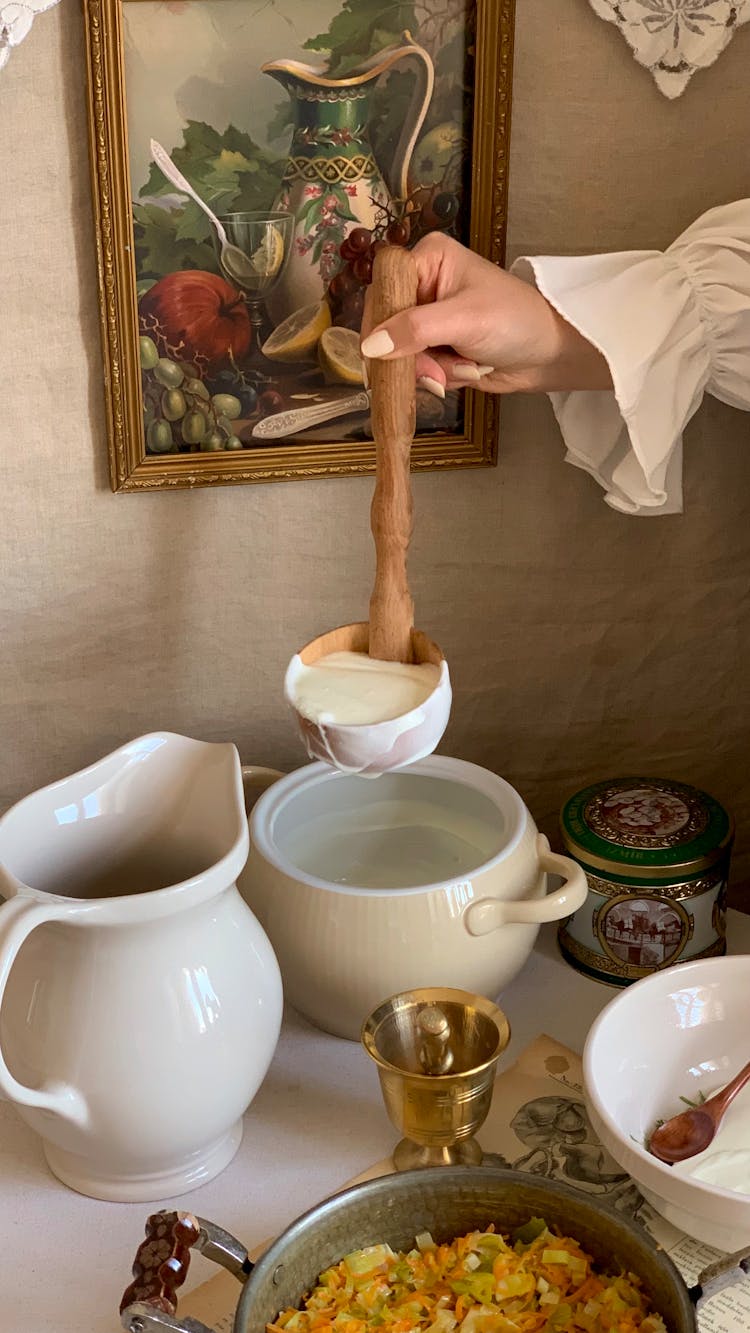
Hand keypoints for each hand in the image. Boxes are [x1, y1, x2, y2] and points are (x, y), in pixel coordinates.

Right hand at [360, 232, 611, 394]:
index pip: (383, 289)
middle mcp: (422, 285)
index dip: (380, 324)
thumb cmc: (515, 320)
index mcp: (427, 259)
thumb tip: (369, 346)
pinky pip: (417, 369)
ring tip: (464, 368)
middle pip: (387, 327)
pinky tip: (466, 371)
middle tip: (437, 373)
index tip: (386, 356)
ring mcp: (427, 319)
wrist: (550, 353)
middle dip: (413, 357)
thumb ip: (416, 330)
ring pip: (400, 354)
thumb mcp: (465, 319)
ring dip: (430, 371)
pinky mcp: (435, 347)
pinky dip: (439, 377)